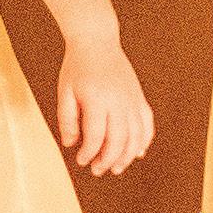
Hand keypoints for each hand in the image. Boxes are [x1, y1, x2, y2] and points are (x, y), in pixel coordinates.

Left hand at [54, 29, 154, 175]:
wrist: (97, 41)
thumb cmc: (77, 67)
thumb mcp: (65, 92)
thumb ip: (67, 119)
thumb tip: (71, 144)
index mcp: (97, 100)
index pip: (96, 135)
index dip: (89, 153)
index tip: (81, 161)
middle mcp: (119, 101)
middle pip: (119, 139)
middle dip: (108, 160)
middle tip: (97, 170)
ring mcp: (132, 99)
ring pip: (136, 135)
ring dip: (127, 156)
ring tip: (116, 168)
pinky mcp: (139, 97)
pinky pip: (147, 123)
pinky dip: (144, 140)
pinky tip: (137, 152)